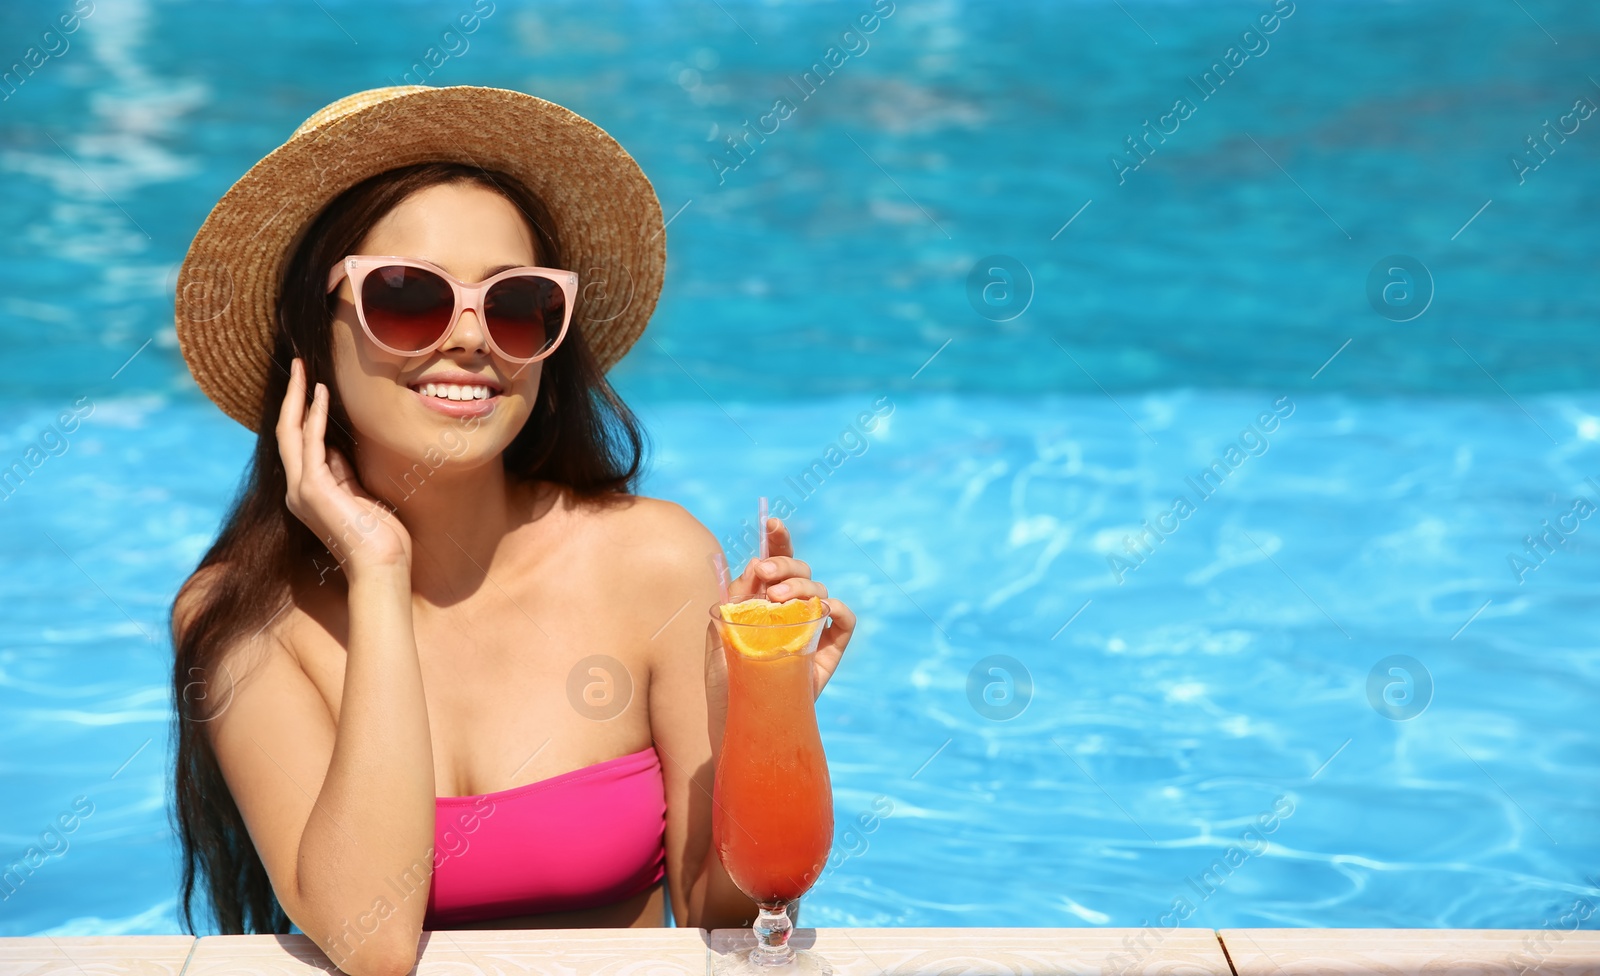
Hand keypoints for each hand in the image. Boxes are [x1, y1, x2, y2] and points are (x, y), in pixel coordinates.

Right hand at [276, 357, 411, 578]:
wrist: (381, 566)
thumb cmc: (380, 538)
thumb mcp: (360, 496)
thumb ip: (344, 474)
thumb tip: (337, 449)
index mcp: (309, 493)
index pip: (299, 443)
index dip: (302, 412)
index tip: (309, 384)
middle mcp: (297, 490)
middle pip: (286, 433)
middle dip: (292, 397)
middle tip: (297, 365)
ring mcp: (302, 490)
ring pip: (291, 433)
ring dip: (298, 398)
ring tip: (303, 369)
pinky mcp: (313, 490)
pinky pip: (311, 443)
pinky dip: (315, 416)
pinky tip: (321, 395)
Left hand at [728, 517, 856, 697]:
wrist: (736, 723)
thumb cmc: (724, 682)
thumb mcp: (719, 634)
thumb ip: (735, 599)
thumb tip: (755, 565)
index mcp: (762, 602)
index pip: (776, 563)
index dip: (778, 540)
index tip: (772, 522)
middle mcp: (789, 612)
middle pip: (800, 571)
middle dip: (785, 564)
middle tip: (766, 577)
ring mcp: (810, 631)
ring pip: (820, 591)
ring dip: (802, 586)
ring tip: (777, 600)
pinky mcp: (826, 653)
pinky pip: (845, 623)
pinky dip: (839, 610)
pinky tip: (821, 612)